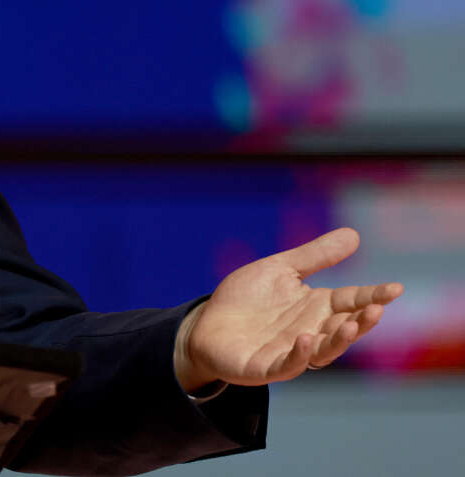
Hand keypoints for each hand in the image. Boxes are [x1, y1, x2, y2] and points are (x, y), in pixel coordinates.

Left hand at [173, 227, 402, 392]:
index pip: (351, 300)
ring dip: (338, 341)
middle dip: (362, 322)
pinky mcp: (265, 368)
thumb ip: (315, 256)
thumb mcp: (280, 269)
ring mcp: (289, 351)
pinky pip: (286, 366)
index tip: (395, 288)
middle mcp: (310, 330)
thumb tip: (354, 234)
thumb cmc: (246, 298)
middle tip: (377, 309)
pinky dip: (298, 356)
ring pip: (322, 351)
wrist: (206, 323)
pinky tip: (304, 340)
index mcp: (316, 307)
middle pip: (343, 329)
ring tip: (348, 324)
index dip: (373, 296)